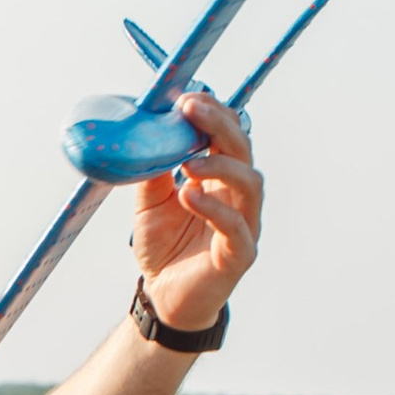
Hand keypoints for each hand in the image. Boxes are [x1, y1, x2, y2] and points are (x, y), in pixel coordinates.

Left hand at [130, 88, 263, 331]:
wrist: (163, 296)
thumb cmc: (164, 247)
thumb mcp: (149, 203)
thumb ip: (152, 172)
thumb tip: (143, 134)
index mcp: (220, 178)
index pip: (227, 135)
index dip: (212, 113)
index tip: (184, 98)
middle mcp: (238, 196)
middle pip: (243, 150)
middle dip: (219, 125)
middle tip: (191, 110)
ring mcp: (244, 225)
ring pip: (250, 184)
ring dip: (221, 165)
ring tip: (189, 161)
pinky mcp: (239, 255)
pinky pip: (236, 227)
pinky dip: (215, 208)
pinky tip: (188, 195)